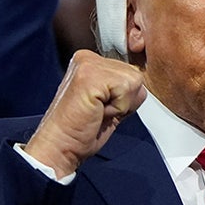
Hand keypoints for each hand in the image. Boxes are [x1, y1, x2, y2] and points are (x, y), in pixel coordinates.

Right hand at [24, 50, 145, 176]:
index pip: (132, 70)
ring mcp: (88, 64)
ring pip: (134, 81)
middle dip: (125, 99)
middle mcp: (87, 58)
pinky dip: (119, 108)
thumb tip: (144, 77)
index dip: (126, 96)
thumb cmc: (82, 130)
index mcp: (90, 61)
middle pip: (136, 74)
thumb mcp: (110, 101)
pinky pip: (127, 89)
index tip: (101, 107)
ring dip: (122, 104)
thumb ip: (124, 86)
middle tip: (100, 111)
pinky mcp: (91, 76)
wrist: (60, 146)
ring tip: (98, 111)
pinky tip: (98, 112)